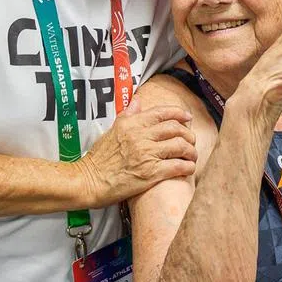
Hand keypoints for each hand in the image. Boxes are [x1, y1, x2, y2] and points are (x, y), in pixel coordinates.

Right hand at [77, 97, 197, 206]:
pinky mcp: (151, 173)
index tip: (188, 117)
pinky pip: (177, 166)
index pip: (162, 113)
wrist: (89, 181)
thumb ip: (127, 115)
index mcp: (132, 124)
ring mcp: (147, 154)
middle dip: (188, 134)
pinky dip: (187, 166)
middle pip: (175, 129)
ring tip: (192, 155)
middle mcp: (141, 136)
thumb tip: (137, 101)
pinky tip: (189, 168)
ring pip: (180, 146)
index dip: (179, 114)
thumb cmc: (98, 158)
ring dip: (191, 151)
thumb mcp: (111, 131)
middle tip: (191, 140)